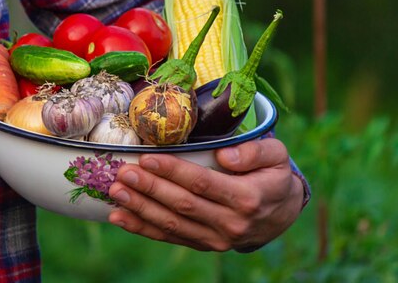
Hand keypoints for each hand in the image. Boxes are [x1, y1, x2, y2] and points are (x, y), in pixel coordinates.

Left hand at [107, 138, 304, 251]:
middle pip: (182, 205)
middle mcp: (230, 223)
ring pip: (173, 225)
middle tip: (124, 174)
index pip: (203, 183)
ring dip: (141, 209)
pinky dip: (143, 228)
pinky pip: (170, 238)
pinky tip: (120, 217)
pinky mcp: (205, 244)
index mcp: (247, 198)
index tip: (148, 159)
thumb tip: (225, 155)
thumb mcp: (276, 156)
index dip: (174, 172)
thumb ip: (254, 152)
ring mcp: (216, 239)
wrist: (281, 214)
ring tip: (116, 193)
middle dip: (150, 189)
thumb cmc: (273, 176)